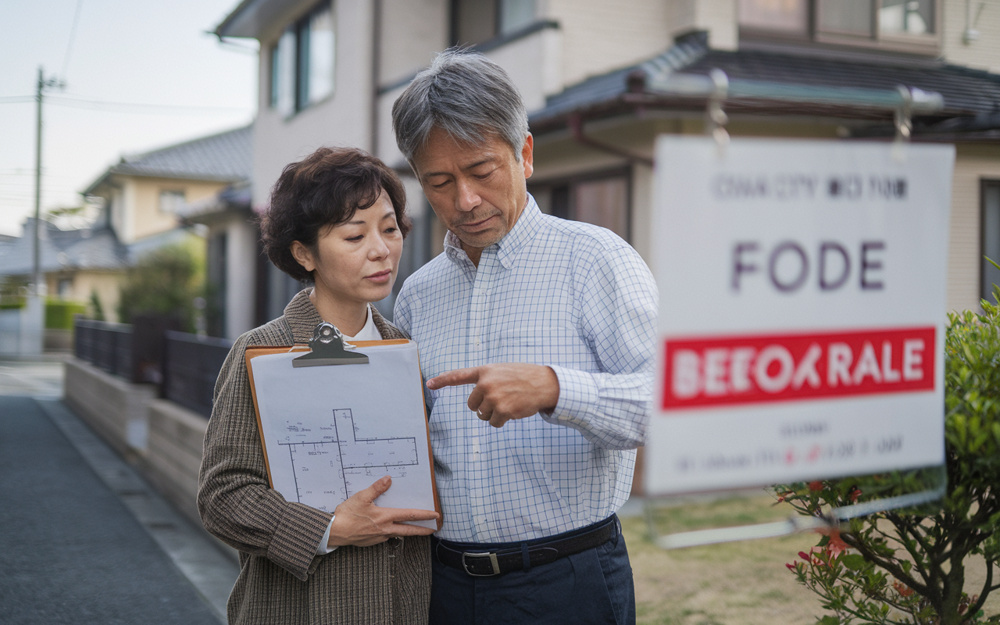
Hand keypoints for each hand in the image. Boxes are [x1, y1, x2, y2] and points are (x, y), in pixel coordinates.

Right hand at [328, 476, 437, 547]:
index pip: (409, 515)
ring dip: (406, 531)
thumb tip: (388, 479)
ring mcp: (378, 537)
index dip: (424, 515)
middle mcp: (385, 529)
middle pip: (408, 530)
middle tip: (432, 529)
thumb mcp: (361, 497)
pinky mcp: (371, 542)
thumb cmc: (347, 515)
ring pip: (397, 534)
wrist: (334, 532)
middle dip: (422, 530)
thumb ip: (376, 488)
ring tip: (413, 528)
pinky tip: (387, 529)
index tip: (435, 515)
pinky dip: (390, 532)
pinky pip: (385, 537)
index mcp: (385, 517)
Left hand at [426, 363, 559, 427]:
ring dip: (494, 414)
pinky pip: (494, 423)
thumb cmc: (522, 377)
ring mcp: (494, 397)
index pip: (459, 375)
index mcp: (485, 372)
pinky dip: (502, 421)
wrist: (544, 383)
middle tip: (500, 398)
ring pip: (483, 416)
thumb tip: (476, 402)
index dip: (442, 380)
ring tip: (509, 402)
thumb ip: (486, 380)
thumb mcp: (501, 371)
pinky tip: (513, 410)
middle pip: (472, 405)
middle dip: (483, 406)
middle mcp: (486, 384)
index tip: (429, 384)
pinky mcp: (503, 410)